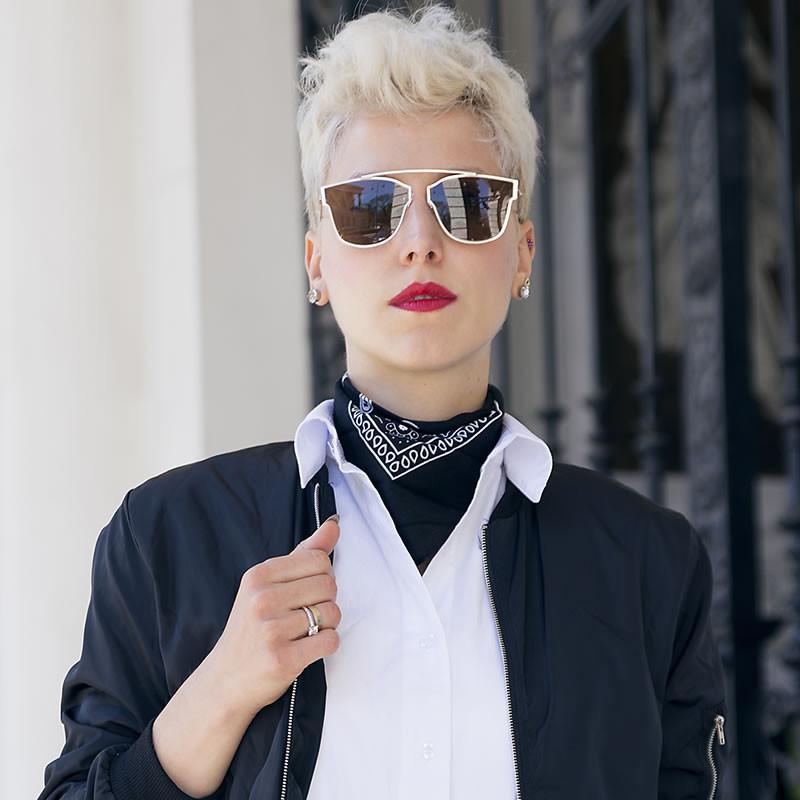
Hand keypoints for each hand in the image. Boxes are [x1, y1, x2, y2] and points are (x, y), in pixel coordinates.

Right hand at [209, 515, 341, 716]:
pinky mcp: (283, 659)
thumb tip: (334, 523)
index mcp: (258, 576)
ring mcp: (271, 630)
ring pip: (332, 613)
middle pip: (329, 585)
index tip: (304, 592)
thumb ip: (303, 553)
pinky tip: (306, 649)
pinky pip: (330, 641)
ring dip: (326, 625)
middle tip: (302, 616)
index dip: (321, 576)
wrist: (225, 681)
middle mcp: (262, 599)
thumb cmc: (252, 628)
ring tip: (302, 633)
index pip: (318, 559)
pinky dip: (326, 645)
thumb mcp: (268, 585)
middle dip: (325, 601)